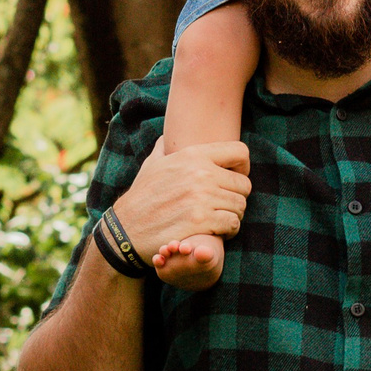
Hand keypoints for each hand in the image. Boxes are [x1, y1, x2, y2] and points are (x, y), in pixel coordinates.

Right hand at [110, 138, 250, 261]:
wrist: (126, 229)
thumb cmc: (141, 197)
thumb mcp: (152, 165)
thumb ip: (165, 148)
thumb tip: (168, 137)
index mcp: (192, 155)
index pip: (240, 152)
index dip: (243, 168)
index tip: (233, 180)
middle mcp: (200, 173)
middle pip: (244, 185)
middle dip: (237, 197)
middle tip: (224, 207)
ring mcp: (202, 197)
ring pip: (240, 206)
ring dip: (233, 216)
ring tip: (220, 220)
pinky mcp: (201, 221)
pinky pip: (233, 224)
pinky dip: (229, 231)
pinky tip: (217, 233)